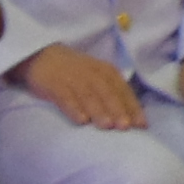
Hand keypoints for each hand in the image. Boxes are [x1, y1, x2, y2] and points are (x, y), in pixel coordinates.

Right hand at [14, 42, 146, 129]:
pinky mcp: (54, 83)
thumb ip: (113, 93)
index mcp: (107, 72)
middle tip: (125, 126)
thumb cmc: (76, 73)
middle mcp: (93, 73)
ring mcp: (73, 78)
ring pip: (89, 96)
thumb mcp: (98, 77)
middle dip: (118, 110)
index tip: (142, 125)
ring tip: (107, 126)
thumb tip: (133, 119)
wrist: (41, 56)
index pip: (124, 91)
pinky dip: (74, 108)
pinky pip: (65, 97)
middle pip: (108, 93)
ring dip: (99, 111)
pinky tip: (81, 121)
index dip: (133, 108)